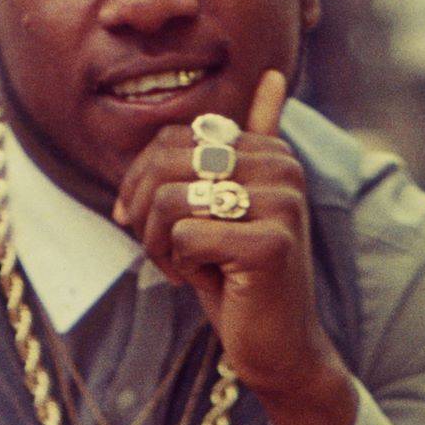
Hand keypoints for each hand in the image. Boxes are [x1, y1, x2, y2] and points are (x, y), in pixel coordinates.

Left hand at [112, 69, 358, 424]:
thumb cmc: (242, 278)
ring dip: (160, 243)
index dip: (142, 183)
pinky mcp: (269, 245)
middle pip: (167, 163)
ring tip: (181, 267)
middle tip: (162, 250)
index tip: (151, 224)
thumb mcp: (229, 207)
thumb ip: (237, 150)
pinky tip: (207, 282)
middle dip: (145, 213)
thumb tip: (273, 77)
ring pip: (172, 200)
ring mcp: (280, 205)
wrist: (279, 346)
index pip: (172, 140)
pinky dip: (181, 266)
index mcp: (270, 151)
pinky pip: (186, 238)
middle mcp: (282, 168)